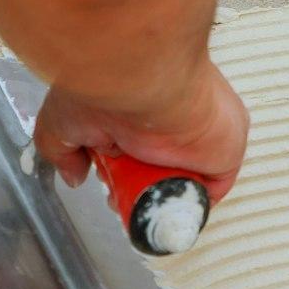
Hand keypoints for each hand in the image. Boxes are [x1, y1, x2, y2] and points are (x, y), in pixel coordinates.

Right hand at [32, 58, 249, 203]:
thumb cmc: (106, 86)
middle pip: (159, 165)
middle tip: (118, 192)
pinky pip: (211, 189)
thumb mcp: (64, 120)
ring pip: (182, 179)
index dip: (120, 168)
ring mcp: (203, 134)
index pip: (137, 142)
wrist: (142, 81)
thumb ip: (64, 150)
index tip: (105, 179)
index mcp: (145, 102)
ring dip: (159, 196)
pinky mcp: (225, 152)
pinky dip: (190, 205)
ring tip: (136, 200)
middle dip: (136, 185)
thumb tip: (74, 176)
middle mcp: (176, 116)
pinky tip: (165, 207)